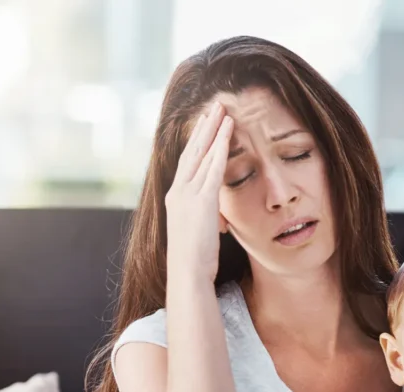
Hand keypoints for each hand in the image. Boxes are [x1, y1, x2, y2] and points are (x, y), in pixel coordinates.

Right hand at [164, 100, 233, 283]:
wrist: (187, 273)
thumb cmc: (194, 260)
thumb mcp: (198, 234)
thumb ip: (207, 220)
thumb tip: (219, 221)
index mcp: (175, 198)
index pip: (187, 162)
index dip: (196, 141)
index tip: (205, 123)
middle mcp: (178, 191)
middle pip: (192, 150)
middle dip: (204, 126)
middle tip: (214, 106)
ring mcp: (188, 194)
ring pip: (202, 153)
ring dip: (214, 129)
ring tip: (223, 109)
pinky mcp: (201, 200)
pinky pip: (213, 167)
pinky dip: (220, 146)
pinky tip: (228, 130)